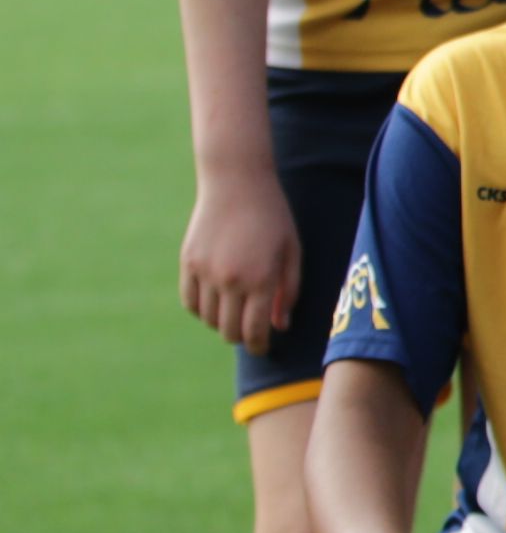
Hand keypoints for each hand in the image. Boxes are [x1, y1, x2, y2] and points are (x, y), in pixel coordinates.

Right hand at [180, 163, 297, 351]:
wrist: (237, 184)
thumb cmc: (273, 217)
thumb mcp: (291, 252)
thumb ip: (288, 292)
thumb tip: (279, 325)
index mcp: (261, 279)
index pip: (255, 330)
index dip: (260, 346)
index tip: (263, 348)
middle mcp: (230, 280)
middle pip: (229, 330)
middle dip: (242, 338)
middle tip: (251, 333)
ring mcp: (205, 272)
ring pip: (208, 319)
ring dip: (222, 323)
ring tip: (236, 314)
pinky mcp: (188, 263)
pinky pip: (190, 301)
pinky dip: (202, 310)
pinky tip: (216, 304)